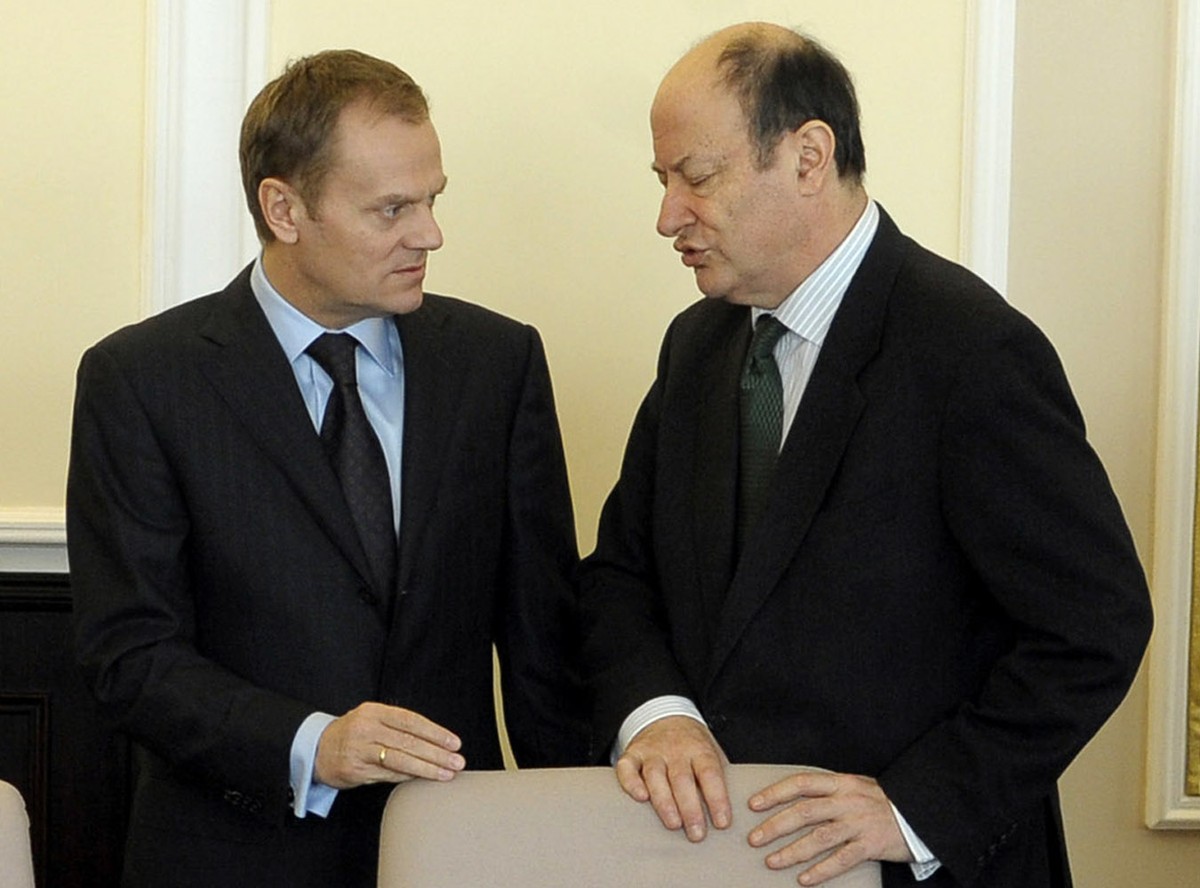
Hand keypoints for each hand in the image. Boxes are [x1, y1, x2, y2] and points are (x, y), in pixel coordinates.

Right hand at [314, 701, 464, 788]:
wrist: (316, 748)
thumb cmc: (352, 733)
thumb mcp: (372, 719)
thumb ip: (398, 727)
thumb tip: (435, 742)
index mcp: (374, 711)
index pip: (411, 721)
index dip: (435, 732)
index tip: (454, 743)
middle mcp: (367, 728)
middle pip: (409, 741)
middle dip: (437, 753)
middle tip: (457, 761)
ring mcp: (360, 750)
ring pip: (400, 760)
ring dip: (427, 768)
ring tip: (446, 773)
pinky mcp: (355, 770)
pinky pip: (387, 775)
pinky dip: (408, 777)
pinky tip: (422, 778)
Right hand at [615, 715, 730, 841]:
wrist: (665, 715)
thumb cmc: (692, 744)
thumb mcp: (711, 751)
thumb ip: (718, 776)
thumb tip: (726, 812)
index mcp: (699, 749)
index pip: (710, 774)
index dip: (717, 799)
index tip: (722, 823)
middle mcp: (675, 749)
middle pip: (682, 779)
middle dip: (690, 809)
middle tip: (696, 834)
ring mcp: (652, 751)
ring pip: (655, 776)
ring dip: (664, 802)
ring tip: (674, 824)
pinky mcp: (632, 754)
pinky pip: (627, 768)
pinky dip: (631, 783)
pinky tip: (640, 798)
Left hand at [747, 771, 910, 885]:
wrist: (920, 814)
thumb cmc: (882, 801)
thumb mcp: (856, 786)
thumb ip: (829, 791)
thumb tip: (794, 798)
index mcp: (840, 783)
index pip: (801, 783)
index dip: (775, 793)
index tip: (753, 804)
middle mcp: (847, 801)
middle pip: (804, 812)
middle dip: (776, 826)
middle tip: (754, 838)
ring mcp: (858, 823)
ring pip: (819, 838)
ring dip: (792, 851)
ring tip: (772, 861)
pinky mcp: (870, 845)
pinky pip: (841, 860)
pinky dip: (821, 870)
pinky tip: (804, 879)